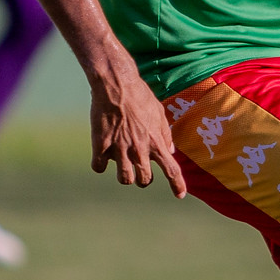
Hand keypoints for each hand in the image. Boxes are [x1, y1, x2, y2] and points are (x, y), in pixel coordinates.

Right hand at [89, 58, 186, 196]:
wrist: (116, 83)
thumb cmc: (140, 95)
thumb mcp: (159, 113)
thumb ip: (165, 134)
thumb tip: (170, 150)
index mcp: (156, 141)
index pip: (172, 170)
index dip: (177, 185)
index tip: (180, 195)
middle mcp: (139, 149)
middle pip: (145, 180)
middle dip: (143, 179)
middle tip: (139, 171)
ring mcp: (120, 148)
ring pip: (124, 179)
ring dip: (124, 175)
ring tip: (121, 165)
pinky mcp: (101, 145)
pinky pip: (99, 167)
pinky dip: (99, 164)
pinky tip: (100, 155)